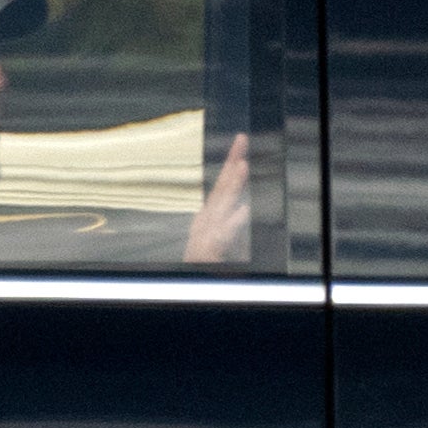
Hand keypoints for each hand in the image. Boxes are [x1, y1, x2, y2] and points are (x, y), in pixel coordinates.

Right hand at [183, 132, 251, 263]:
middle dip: (232, 162)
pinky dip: (232, 224)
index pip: (224, 184)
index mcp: (210, 216)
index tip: (241, 140)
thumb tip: (243, 207)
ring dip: (231, 186)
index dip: (233, 162)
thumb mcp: (219, 242)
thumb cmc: (203, 264)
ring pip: (220, 207)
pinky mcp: (207, 251)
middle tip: (242, 140)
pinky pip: (222, 237)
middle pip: (222, 188)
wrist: (183, 287)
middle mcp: (206, 221)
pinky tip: (244, 211)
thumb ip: (231, 225)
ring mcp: (205, 234)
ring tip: (242, 166)